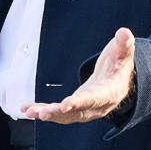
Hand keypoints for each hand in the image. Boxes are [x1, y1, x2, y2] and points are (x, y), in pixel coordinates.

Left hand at [21, 27, 135, 123]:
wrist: (119, 81)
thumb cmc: (119, 65)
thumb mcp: (123, 53)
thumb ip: (124, 44)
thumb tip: (125, 33)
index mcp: (109, 93)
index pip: (94, 98)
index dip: (80, 102)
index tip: (66, 104)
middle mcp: (96, 106)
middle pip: (77, 112)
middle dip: (59, 113)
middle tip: (43, 114)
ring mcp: (84, 110)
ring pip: (64, 116)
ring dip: (47, 114)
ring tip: (29, 112)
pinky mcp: (73, 109)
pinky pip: (56, 112)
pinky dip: (41, 111)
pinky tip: (25, 108)